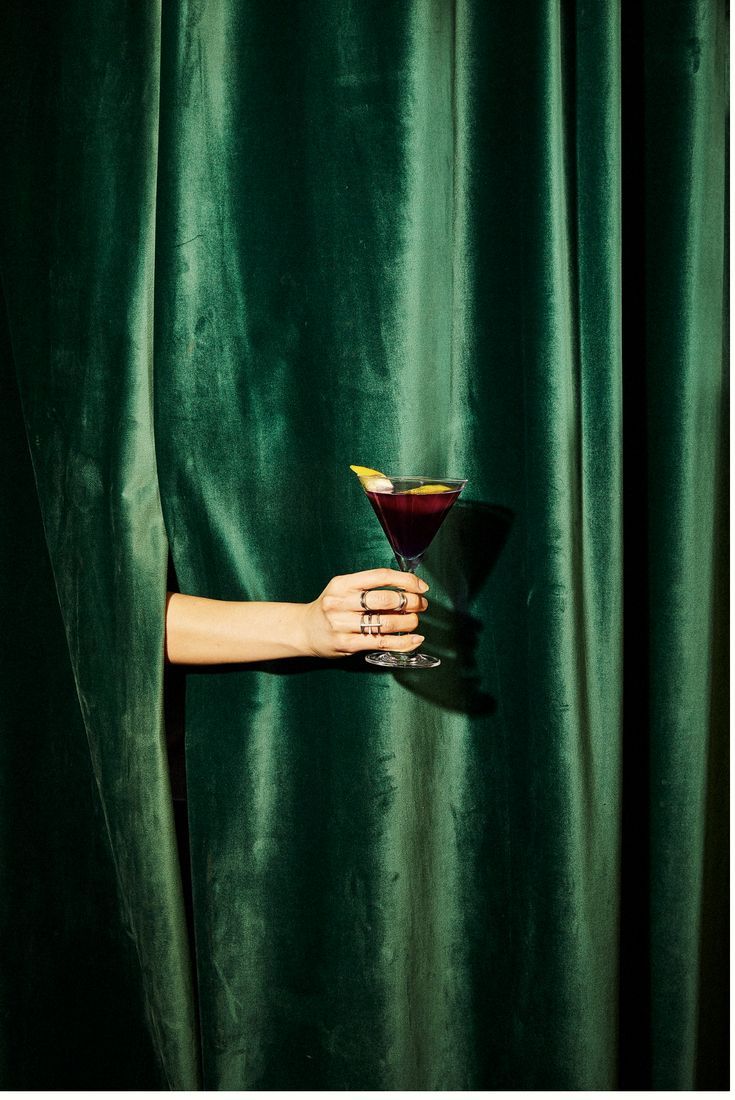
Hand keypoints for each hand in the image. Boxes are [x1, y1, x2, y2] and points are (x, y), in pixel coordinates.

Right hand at [300, 568, 428, 658]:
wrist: (304, 630)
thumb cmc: (330, 608)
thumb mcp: (343, 589)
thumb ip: (369, 587)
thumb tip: (407, 589)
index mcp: (342, 584)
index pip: (380, 576)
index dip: (406, 580)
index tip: (421, 587)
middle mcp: (340, 602)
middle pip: (386, 600)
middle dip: (411, 602)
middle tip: (421, 604)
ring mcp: (342, 625)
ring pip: (386, 623)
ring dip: (408, 622)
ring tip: (414, 621)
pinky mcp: (347, 645)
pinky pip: (382, 643)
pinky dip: (403, 642)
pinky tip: (414, 639)